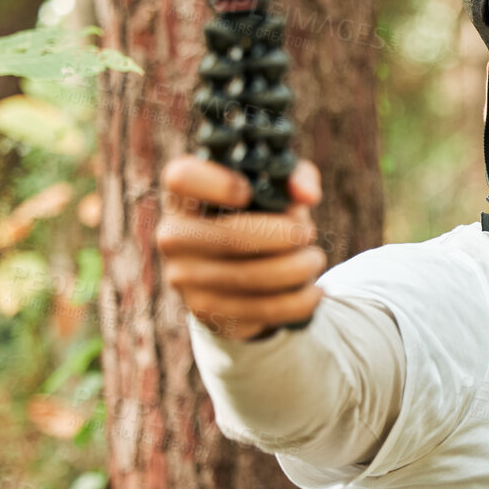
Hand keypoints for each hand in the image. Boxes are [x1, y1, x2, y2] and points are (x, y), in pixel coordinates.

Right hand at [156, 156, 326, 340]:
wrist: (237, 273)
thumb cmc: (257, 215)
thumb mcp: (276, 188)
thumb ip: (294, 177)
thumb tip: (307, 195)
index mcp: (185, 195)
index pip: (181, 179)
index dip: (217, 183)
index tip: (250, 191)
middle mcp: (174, 236)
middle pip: (229, 236)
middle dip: (284, 236)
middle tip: (308, 232)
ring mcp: (185, 277)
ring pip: (250, 277)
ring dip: (297, 269)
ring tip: (315, 260)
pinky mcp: (206, 311)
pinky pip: (260, 310)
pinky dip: (297, 302)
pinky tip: (314, 292)